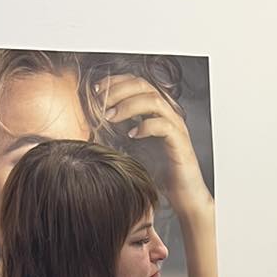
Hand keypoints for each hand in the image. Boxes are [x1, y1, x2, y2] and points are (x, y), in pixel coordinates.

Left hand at [93, 73, 207, 207]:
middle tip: (100, 102)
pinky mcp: (180, 141)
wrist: (182, 194)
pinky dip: (145, 126)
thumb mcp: (133, 147)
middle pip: (143, 86)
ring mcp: (175, 126)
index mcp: (156, 111)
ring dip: (129, 105)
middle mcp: (167, 113)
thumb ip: (120, 132)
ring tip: (111, 117)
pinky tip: (132, 135)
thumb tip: (94, 124)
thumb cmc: (158, 172)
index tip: (97, 90)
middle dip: (119, 90)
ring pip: (154, 101)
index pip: (136, 83)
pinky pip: (163, 125)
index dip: (116, 82)